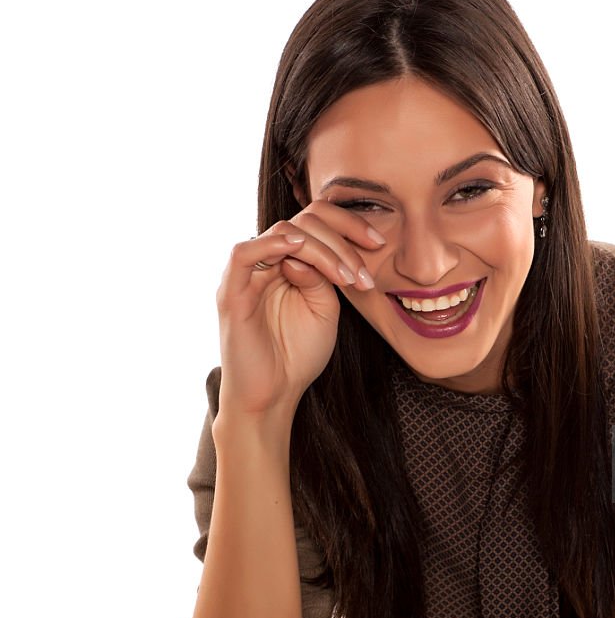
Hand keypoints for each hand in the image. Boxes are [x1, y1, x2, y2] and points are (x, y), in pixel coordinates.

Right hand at [214, 200, 386, 417]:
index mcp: (289, 263)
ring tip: (346, 277)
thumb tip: (306, 250)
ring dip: (322, 249)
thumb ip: (323, 275)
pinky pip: (244, 253)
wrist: (273, 395)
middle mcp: (267, 263)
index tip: (380, 244)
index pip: (316, 222)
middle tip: (364, 272)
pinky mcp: (231, 294)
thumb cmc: (298, 354)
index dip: (349, 225)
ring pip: (282, 232)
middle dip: (342, 239)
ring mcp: (247, 276)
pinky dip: (273, 244)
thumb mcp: (324, 308)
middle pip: (303, 221)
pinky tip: (301, 252)